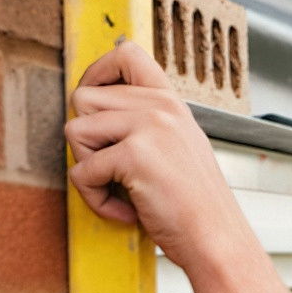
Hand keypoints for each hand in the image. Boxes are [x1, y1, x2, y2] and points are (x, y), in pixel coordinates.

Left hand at [65, 41, 245, 270]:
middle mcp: (160, 107)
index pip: (126, 54)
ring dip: (87, 168)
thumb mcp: (178, 147)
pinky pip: (82, 171)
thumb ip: (146, 123)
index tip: (96, 105)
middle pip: (83, 99)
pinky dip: (95, 199)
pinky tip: (127, 209)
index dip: (97, 73)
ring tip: (119, 189)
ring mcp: (149, 127)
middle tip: (112, 168)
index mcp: (170, 102)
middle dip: (87, 140)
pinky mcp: (134, 155)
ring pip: (75, 130)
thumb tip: (94, 114)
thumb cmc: (195, 204)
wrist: (216, 238)